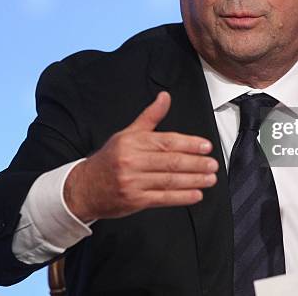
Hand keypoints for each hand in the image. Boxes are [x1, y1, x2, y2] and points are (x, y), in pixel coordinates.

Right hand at [63, 91, 218, 220]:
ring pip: (169, 181)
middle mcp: (132, 161)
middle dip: (196, 163)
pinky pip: (163, 198)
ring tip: (210, 178)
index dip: (189, 144)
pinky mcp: (134, 201)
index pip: (166, 142)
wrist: (85, 188)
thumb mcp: (127, 134)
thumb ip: (150, 116)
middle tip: (213, 164)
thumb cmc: (110, 159)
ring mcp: (133, 182)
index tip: (206, 146)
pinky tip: (196, 194)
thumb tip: (165, 96)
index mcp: (132, 142)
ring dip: (194, 180)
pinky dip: (182, 197)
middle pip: (171, 162)